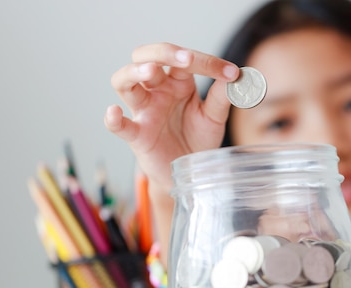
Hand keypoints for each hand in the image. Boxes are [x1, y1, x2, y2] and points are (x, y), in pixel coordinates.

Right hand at [105, 43, 239, 191]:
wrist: (192, 172)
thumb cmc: (198, 139)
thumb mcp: (215, 118)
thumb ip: (222, 98)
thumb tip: (238, 77)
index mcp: (177, 82)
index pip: (184, 60)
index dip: (207, 62)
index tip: (231, 73)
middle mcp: (157, 91)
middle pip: (146, 57)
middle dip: (162, 52)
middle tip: (186, 59)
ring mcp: (144, 111)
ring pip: (124, 82)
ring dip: (134, 72)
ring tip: (150, 72)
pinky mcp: (137, 136)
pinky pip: (117, 126)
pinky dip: (112, 118)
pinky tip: (114, 112)